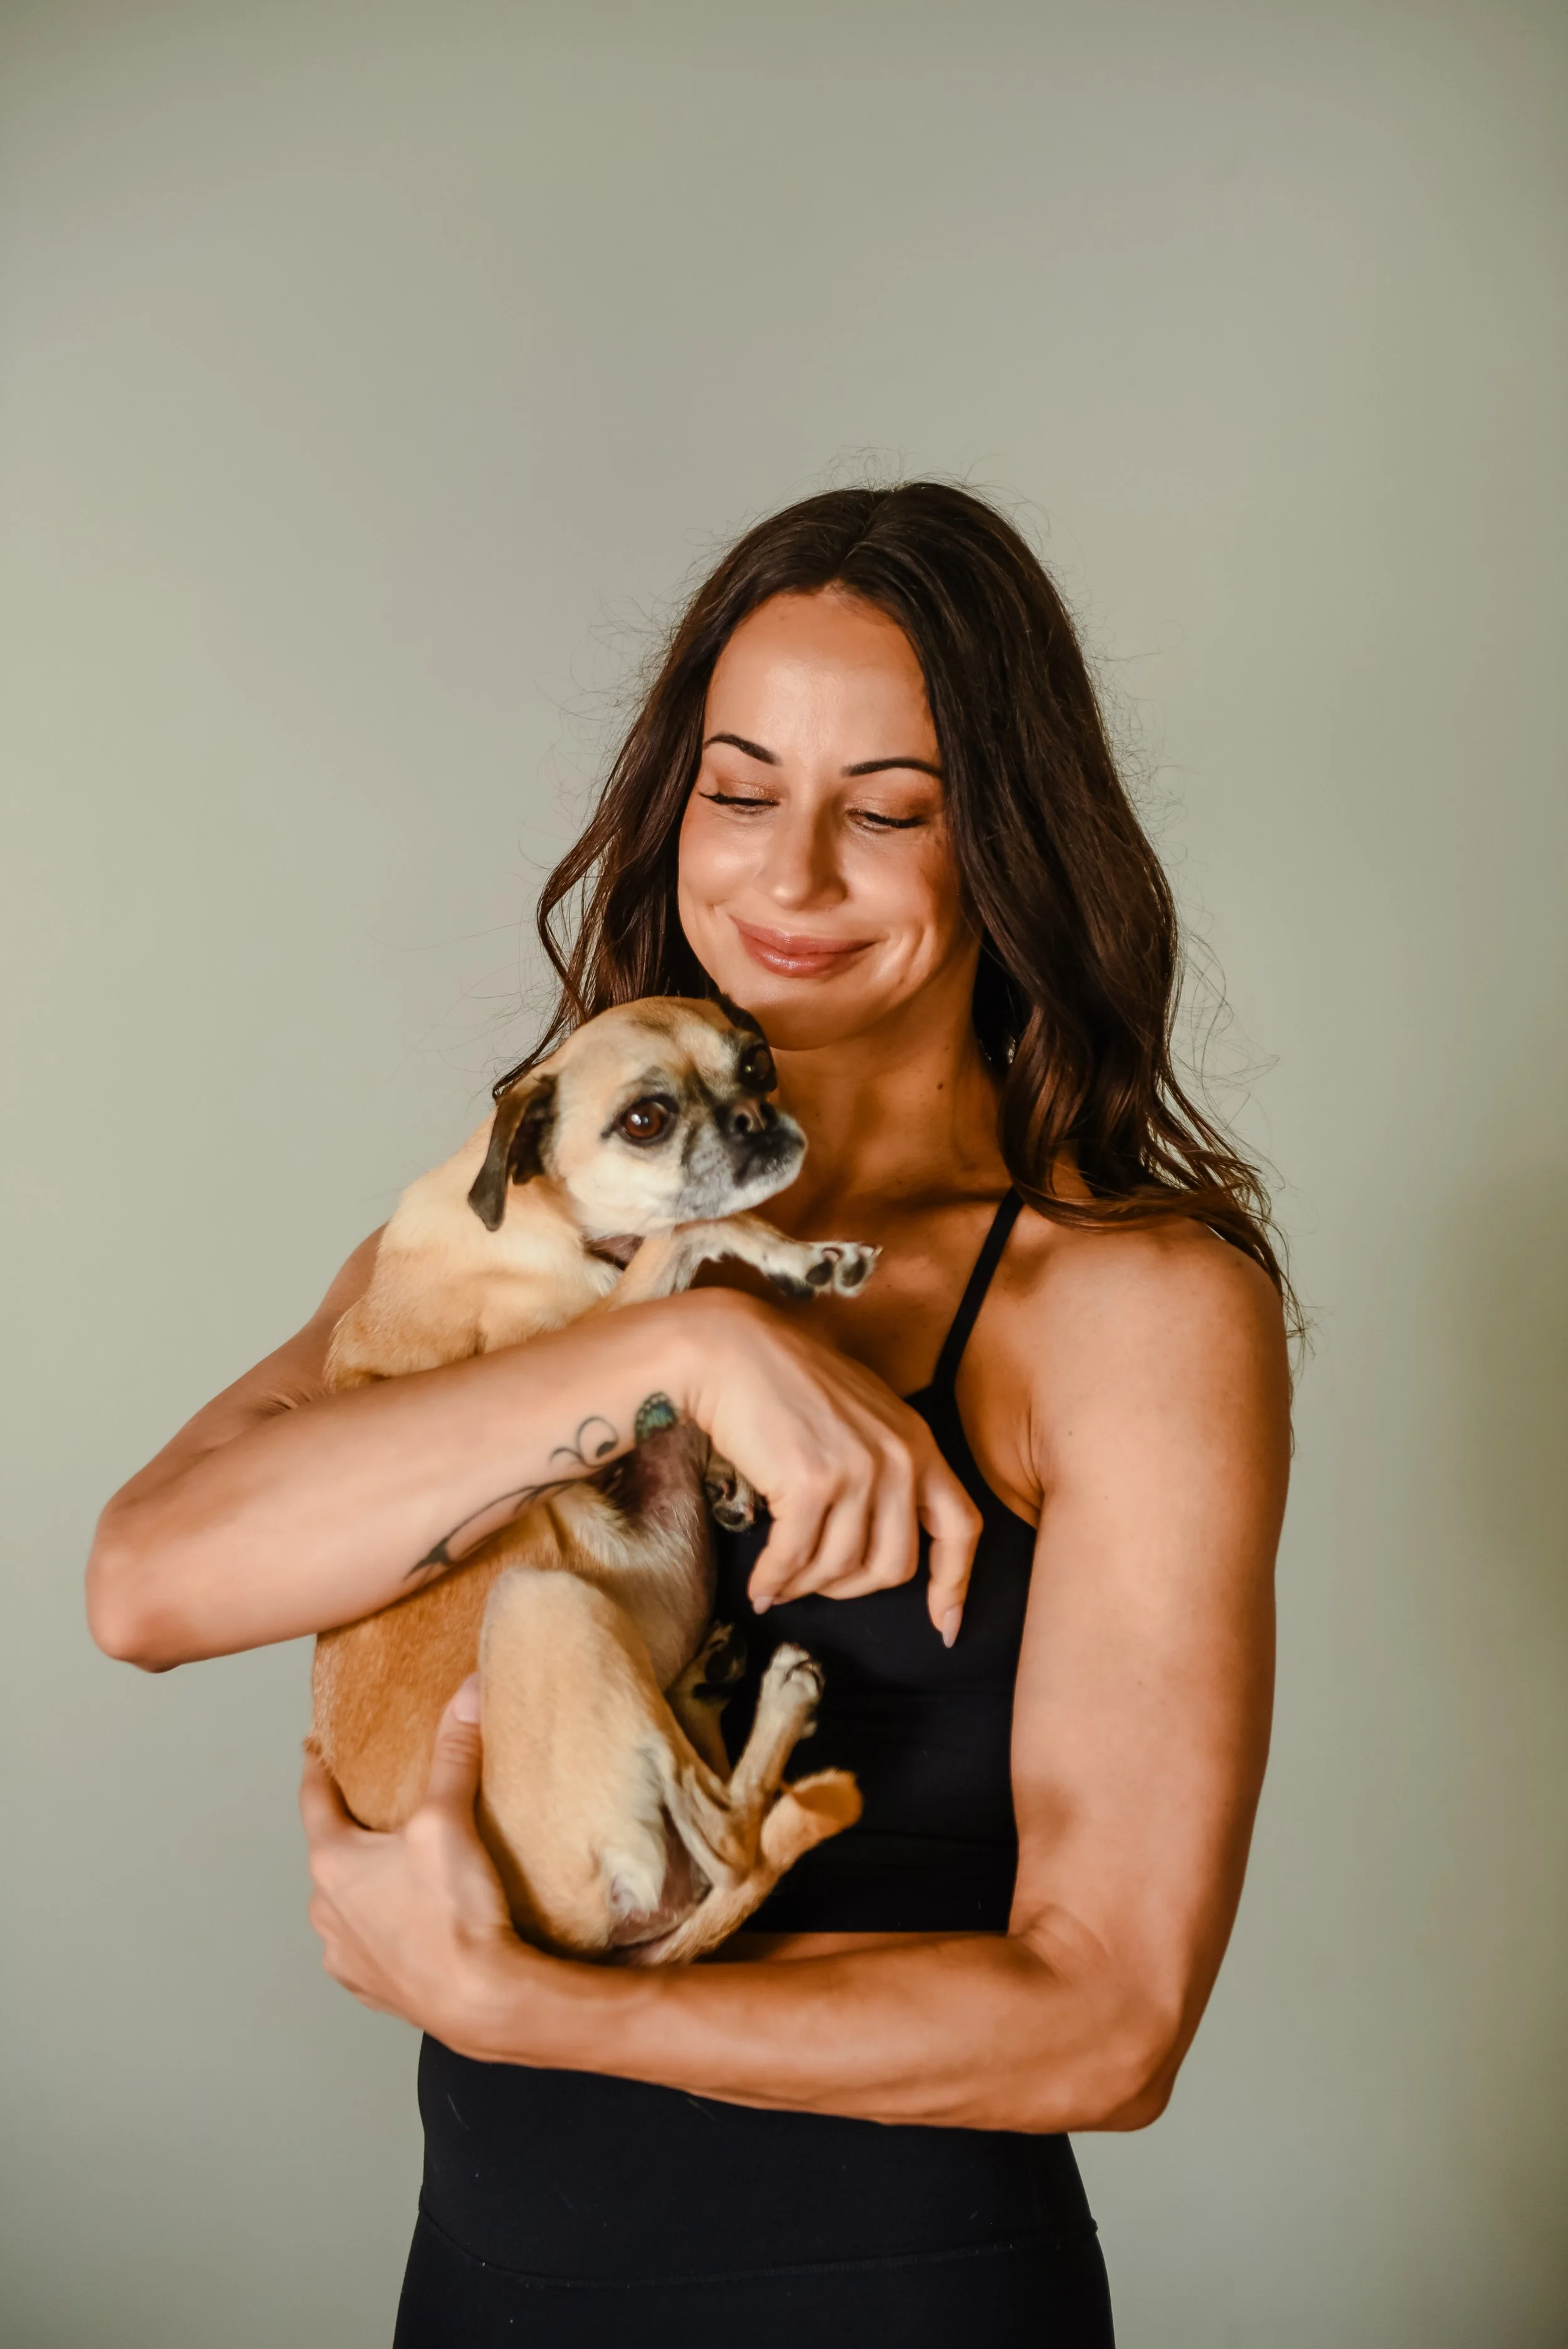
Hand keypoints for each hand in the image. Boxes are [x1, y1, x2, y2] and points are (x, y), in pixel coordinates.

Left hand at [300, 1678, 524, 2052]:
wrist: (478, 2000)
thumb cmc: (452, 1913)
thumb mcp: (449, 1819)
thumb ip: (454, 1753)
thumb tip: (465, 1691)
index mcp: (333, 1863)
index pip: (314, 1799)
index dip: (317, 1768)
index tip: (315, 1748)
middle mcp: (325, 1911)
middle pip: (332, 1853)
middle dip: (353, 1830)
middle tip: (382, 1808)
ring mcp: (345, 1954)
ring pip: (348, 1902)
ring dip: (367, 1883)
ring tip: (404, 1867)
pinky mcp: (372, 1987)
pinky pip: (368, 1944)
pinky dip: (383, 1927)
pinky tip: (413, 1920)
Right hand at [672, 1292, 981, 1640]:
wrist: (733, 1348)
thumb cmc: (789, 1382)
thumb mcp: (863, 1417)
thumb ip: (886, 1468)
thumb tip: (878, 1539)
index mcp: (919, 1443)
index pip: (962, 1527)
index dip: (956, 1584)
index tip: (945, 1627)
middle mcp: (899, 1459)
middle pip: (895, 1566)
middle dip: (853, 1589)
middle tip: (818, 1585)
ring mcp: (858, 1471)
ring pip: (842, 1569)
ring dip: (805, 1587)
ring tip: (780, 1583)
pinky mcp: (811, 1484)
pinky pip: (795, 1560)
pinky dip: (775, 1581)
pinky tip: (759, 1586)